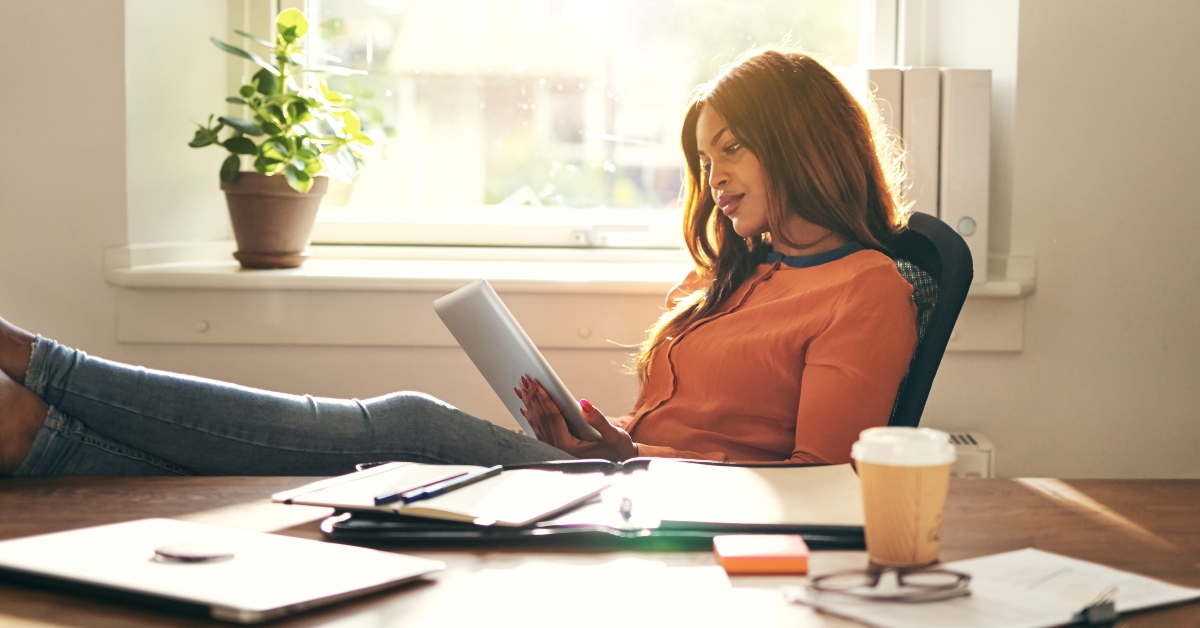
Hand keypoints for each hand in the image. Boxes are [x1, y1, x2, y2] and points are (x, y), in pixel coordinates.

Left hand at [516, 376, 637, 461]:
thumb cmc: (619, 449)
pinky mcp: (556, 448)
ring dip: (530, 405)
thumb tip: (584, 404)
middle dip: (533, 398)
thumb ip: (598, 419)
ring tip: (522, 389)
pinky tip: (526, 407)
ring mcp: (556, 450)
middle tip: (526, 380)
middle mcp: (559, 450)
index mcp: (569, 448)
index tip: (536, 384)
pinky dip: (532, 417)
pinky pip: (540, 430)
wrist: (621, 461)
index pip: (553, 418)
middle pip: (542, 420)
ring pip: (538, 424)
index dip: (544, 399)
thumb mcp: (613, 434)